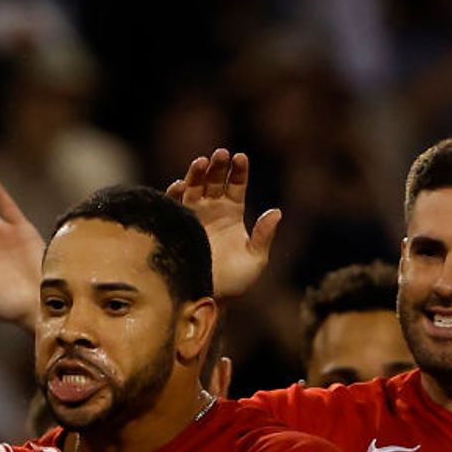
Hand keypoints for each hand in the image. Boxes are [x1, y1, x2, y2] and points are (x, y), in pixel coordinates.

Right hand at [166, 148, 281, 298]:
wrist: (209, 297)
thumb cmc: (236, 281)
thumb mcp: (256, 259)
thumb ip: (263, 236)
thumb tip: (277, 212)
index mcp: (233, 213)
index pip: (236, 185)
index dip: (238, 171)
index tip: (240, 158)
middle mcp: (212, 210)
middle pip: (214, 181)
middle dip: (217, 166)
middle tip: (221, 153)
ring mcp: (193, 217)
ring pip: (194, 188)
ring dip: (196, 174)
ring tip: (201, 162)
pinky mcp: (177, 226)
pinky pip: (174, 205)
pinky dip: (175, 193)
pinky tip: (179, 184)